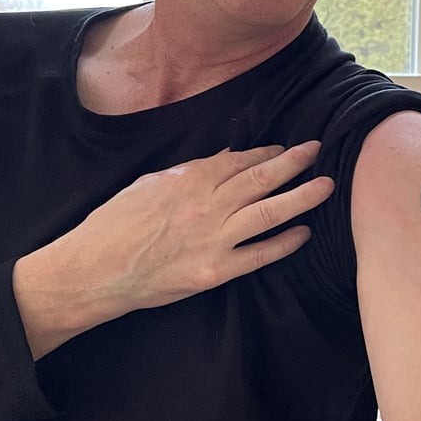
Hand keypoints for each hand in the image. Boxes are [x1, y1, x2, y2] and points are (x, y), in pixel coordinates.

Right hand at [15, 143, 333, 354]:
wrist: (94, 271)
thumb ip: (190, 171)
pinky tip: (304, 233)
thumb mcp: (149, 184)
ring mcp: (213, 240)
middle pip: (262, 180)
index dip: (267, 153)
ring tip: (326, 186)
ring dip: (302, 198)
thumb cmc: (114, 224)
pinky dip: (285, 243)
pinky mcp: (215, 271)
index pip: (240, 160)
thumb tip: (225, 158)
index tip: (285, 148)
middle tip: (318, 150)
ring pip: (270, 213)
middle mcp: (206, 206)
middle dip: (294, 163)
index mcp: (188, 180)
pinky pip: (260, 255)